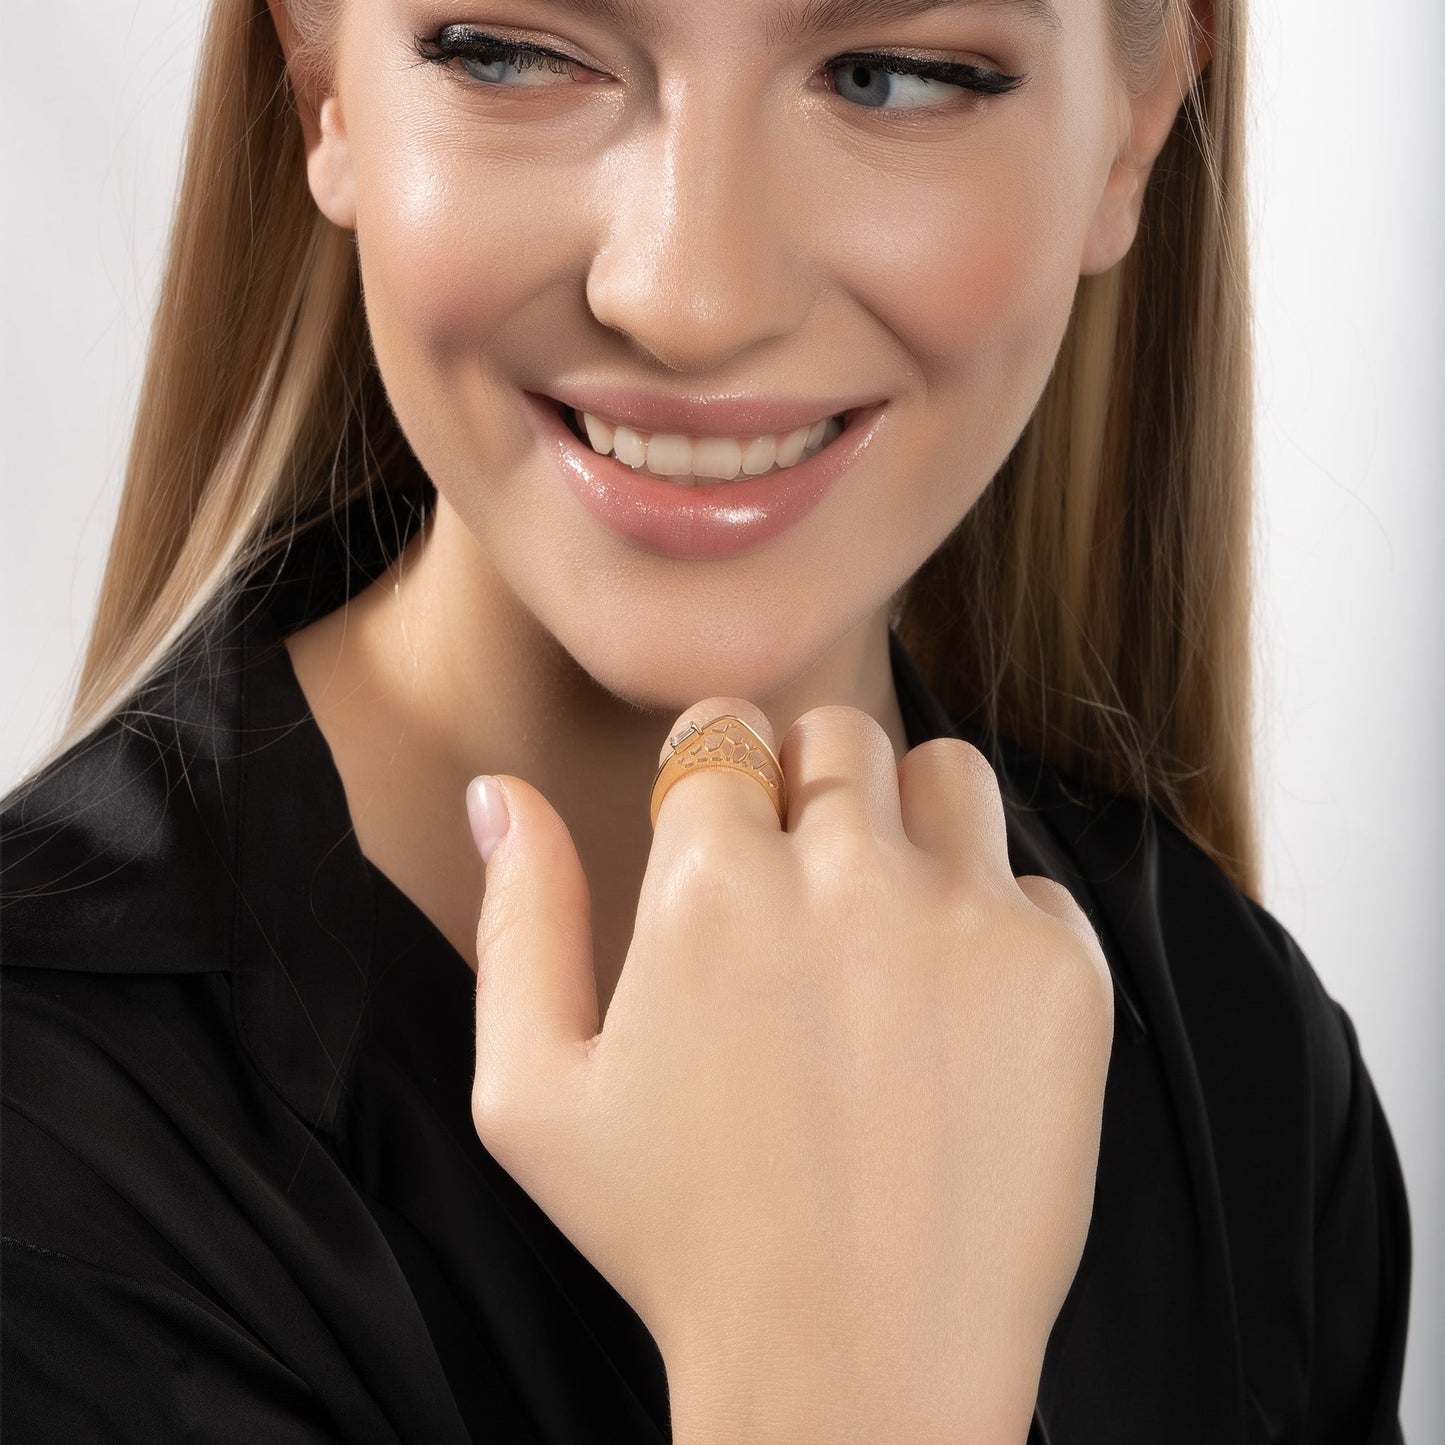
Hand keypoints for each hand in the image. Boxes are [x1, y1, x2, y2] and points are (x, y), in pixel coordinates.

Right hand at [465, 698, 1112, 1441]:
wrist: (857, 1374)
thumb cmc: (681, 1240)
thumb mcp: (536, 1093)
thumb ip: (518, 920)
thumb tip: (498, 795)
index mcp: (711, 889)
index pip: (725, 729)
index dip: (718, 775)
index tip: (724, 833)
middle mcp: (848, 877)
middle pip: (836, 735)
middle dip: (808, 786)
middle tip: (800, 891)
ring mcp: (969, 921)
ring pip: (945, 774)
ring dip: (909, 819)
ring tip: (883, 921)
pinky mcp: (1063, 976)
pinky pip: (1031, 882)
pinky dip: (994, 922)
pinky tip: (953, 1014)